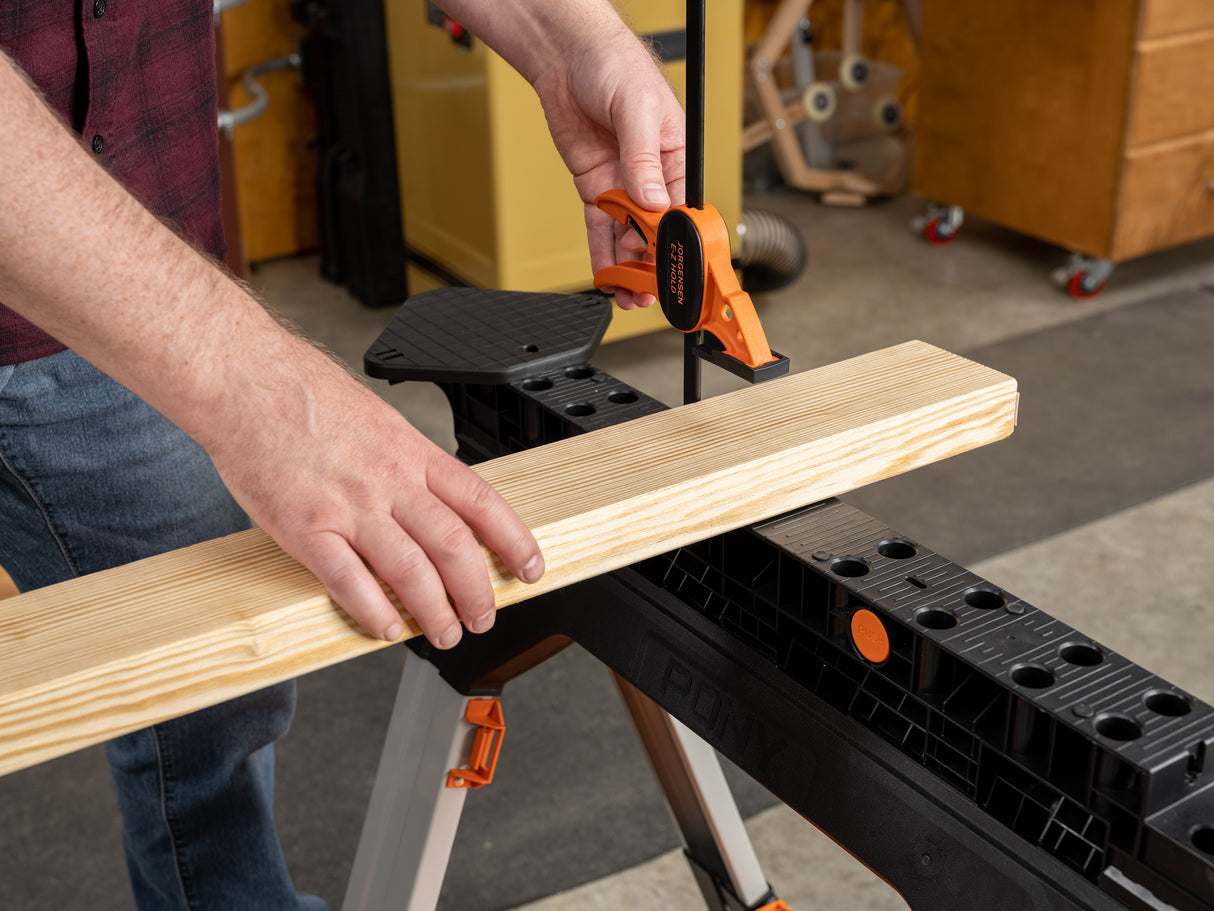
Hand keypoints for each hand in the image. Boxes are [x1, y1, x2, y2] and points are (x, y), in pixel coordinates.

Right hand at [203, 343, 543, 648]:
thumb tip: (431, 495)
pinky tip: (386, 629)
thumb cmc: (303, 392)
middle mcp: (390, 481)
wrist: (243, 378)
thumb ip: (406, 460)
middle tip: (485, 616)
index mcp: (412, 453)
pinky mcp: (305, 527)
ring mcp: (349, 506)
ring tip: (446, 634)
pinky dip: (373, 611)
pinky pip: (349, 580)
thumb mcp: (379, 418)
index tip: (529, 567)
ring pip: (411, 570)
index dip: (514, 540)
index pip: (482, 502)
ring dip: (435, 611)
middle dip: (478, 591)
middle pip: (454, 546)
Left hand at [530, 25, 685, 308]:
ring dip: (628, 265)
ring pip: (628, 234)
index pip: (683, 206)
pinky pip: (600, 226)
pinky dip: (602, 252)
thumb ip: (644, 158)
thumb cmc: (613, 64)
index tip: (673, 263)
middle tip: (647, 289)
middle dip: (652, 261)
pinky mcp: (595, 186)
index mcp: (676, 155)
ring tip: (628, 292)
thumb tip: (652, 198)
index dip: (678, 238)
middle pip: (656, 228)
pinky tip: (605, 275)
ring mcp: (622, 182)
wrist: (566, 55)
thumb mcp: (636, 109)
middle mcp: (652, 174)